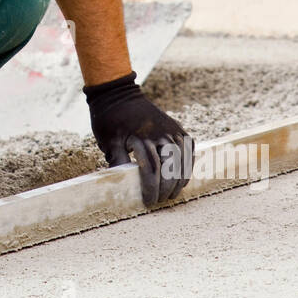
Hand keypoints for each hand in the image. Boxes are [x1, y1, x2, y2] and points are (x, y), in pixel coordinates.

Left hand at [83, 71, 193, 204]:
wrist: (119, 95)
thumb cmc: (110, 121)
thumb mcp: (109, 142)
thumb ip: (118, 163)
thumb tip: (122, 186)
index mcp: (141, 139)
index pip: (151, 171)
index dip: (151, 189)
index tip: (149, 202)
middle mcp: (160, 134)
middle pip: (170, 168)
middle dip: (166, 188)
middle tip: (161, 201)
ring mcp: (171, 129)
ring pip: (182, 160)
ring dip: (179, 180)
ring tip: (173, 194)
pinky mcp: (177, 127)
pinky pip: (188, 148)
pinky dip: (188, 164)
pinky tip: (183, 177)